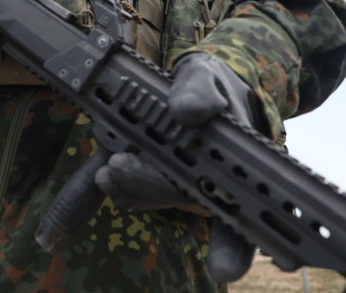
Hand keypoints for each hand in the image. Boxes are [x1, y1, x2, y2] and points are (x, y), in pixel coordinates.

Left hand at [95, 52, 262, 281]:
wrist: (193, 87)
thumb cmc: (208, 84)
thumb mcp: (205, 76)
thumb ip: (197, 90)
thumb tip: (188, 111)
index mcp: (240, 164)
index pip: (242, 211)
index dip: (235, 248)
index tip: (223, 270)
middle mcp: (214, 182)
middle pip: (187, 200)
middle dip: (150, 186)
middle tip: (116, 167)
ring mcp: (184, 184)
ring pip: (160, 198)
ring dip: (130, 188)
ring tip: (106, 172)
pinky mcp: (158, 180)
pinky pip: (140, 195)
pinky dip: (121, 187)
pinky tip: (104, 176)